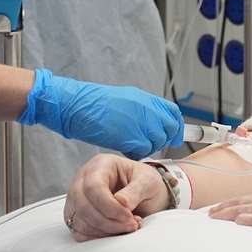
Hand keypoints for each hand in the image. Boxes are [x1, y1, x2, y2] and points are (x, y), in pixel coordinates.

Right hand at [21, 69, 181, 159]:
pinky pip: (142, 150)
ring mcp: (139, 122)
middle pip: (168, 129)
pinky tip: (124, 148)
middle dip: (163, 139)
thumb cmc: (92, 103)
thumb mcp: (124, 100)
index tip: (174, 135)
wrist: (76, 105)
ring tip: (132, 145)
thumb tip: (153, 122)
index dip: (175, 126)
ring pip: (156, 142)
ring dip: (147, 146)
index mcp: (145, 98)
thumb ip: (141, 110)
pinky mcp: (130, 136)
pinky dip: (135, 152)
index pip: (172, 113)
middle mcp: (146, 109)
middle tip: (149, 144)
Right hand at [63, 154, 170, 241]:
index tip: (129, 217)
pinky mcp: (78, 216)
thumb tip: (121, 203)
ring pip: (80, 221)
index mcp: (100, 165)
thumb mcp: (148, 182)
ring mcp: (78, 198)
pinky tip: (115, 232)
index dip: (109, 207)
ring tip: (127, 227)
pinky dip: (97, 237)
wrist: (145, 194)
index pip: (93, 187)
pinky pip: (79, 232)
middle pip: (83, 206)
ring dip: (105, 231)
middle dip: (108, 222)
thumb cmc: (145, 183)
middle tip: (131, 225)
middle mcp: (84, 180)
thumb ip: (135, 191)